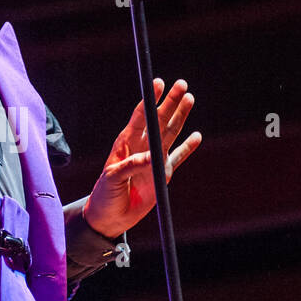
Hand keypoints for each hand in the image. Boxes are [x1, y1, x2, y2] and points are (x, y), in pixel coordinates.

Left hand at [83, 78, 201, 238]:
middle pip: (159, 120)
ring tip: (189, 98)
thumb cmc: (104, 195)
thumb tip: (151, 157)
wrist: (109, 217)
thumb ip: (130, 166)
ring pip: (170, 133)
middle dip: (170, 102)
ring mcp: (153, 160)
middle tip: (182, 84)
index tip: (158, 83)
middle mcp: (141, 147)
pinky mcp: (162, 174)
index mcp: (125, 144)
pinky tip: (196, 136)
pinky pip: (178, 158)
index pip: (140, 117)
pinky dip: (188, 148)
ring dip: (180, 117)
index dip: (150, 100)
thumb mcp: (111, 179)